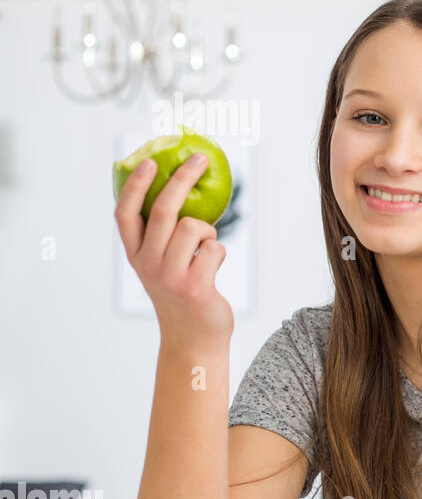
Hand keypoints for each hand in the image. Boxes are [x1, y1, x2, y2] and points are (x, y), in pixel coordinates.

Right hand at [114, 152, 233, 343]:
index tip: (149, 161)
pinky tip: (212, 268)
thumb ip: (163, 237)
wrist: (193, 339)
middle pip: (163, 210)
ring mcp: (170, 275)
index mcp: (135, 255)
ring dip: (208, 232)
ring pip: (193, 226)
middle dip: (182, 178)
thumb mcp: (163, 265)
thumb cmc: (183, 294)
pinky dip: (220, 252)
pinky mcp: (195, 286)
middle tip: (199, 159)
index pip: (125, 214)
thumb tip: (181, 191)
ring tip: (205, 250)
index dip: (135, 185)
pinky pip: (215, 249)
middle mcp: (147, 263)